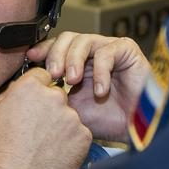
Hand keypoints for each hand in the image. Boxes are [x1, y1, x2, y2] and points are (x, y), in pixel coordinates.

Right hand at [0, 67, 91, 168]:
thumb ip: (6, 97)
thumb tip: (16, 90)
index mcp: (28, 88)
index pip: (42, 75)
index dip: (37, 90)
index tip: (34, 102)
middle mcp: (53, 98)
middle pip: (57, 95)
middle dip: (49, 109)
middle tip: (36, 131)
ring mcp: (71, 118)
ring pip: (69, 116)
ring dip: (60, 127)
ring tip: (42, 147)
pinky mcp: (83, 138)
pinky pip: (79, 134)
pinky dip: (70, 144)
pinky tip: (53, 155)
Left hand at [28, 32, 150, 142]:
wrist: (137, 130)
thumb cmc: (107, 121)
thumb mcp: (72, 109)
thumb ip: (54, 94)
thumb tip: (30, 86)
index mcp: (78, 63)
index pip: (57, 47)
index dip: (44, 49)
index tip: (31, 58)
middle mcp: (92, 54)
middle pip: (67, 38)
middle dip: (56, 54)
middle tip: (53, 75)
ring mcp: (110, 50)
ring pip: (84, 40)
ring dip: (74, 59)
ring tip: (72, 81)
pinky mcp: (127, 51)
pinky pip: (107, 52)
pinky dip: (100, 71)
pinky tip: (100, 91)